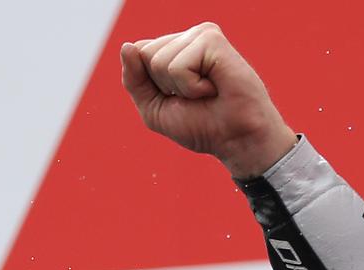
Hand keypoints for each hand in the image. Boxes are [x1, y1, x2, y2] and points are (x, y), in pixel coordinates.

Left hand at [120, 22, 297, 177]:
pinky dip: (192, 87)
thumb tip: (126, 46)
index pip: (137, 53)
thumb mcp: (154, 109)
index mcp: (173, 48)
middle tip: (195, 96)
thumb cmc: (201, 126)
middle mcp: (186, 37)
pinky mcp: (212, 39)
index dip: (151, 85)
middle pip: (144, 54)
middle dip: (163, 87)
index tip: (179, 98)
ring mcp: (200, 35)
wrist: (236, 139)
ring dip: (180, 89)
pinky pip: (177, 66)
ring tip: (206, 92)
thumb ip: (134, 80)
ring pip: (158, 61)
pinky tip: (213, 88)